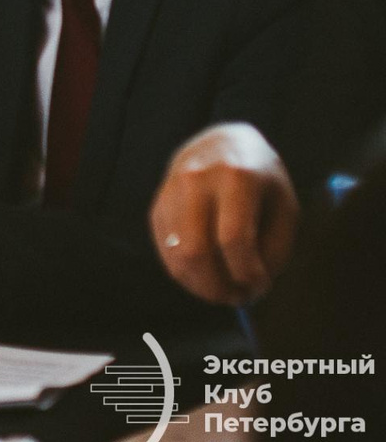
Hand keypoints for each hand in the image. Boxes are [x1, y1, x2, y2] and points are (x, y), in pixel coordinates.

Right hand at [149, 122, 297, 304]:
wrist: (221, 143)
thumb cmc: (262, 181)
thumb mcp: (283, 206)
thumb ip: (273, 247)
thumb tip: (250, 285)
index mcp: (236, 178)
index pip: (234, 239)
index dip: (247, 272)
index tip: (261, 286)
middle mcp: (196, 180)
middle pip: (195, 250)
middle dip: (217, 286)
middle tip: (236, 298)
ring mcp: (170, 191)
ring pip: (175, 254)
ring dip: (199, 285)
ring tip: (222, 292)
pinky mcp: (157, 204)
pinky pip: (164, 249)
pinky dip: (184, 272)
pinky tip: (205, 276)